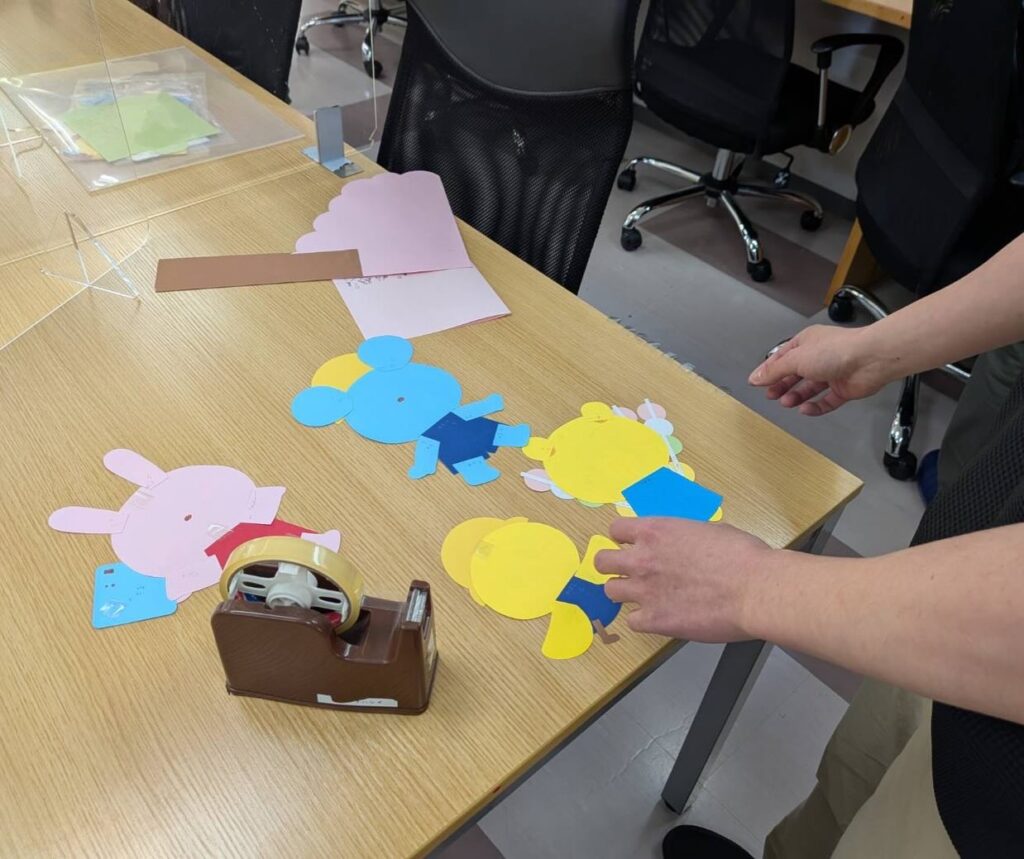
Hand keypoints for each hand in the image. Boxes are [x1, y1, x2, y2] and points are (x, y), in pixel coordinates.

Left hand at [595, 518, 770, 642]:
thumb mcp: (707, 530)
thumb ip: (682, 538)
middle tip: (630, 572)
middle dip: (613, 566)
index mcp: (655, 531)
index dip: (623, 539)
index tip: (632, 545)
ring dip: (625, 592)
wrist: (755, 589)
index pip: (616, 530)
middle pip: (602, 562)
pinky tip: (660, 617)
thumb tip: (681, 545)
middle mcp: (642, 559)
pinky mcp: (654, 620)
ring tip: (644, 596)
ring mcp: (644, 591)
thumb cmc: (741, 556)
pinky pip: (632, 621)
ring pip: (611, 592)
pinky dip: (644, 620)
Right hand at [748, 325, 894, 415]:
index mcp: (807, 343)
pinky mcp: (844, 388)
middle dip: (782, 385)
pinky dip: (816, 406)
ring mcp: (832, 373)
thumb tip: (755, 377)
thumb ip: (774, 371)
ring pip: (810, 388)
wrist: (870, 360)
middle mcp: (819, 356)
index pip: (782, 357)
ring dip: (797, 396)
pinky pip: (826, 400)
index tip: (757, 382)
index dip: (769, 370)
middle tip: (771, 395)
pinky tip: (806, 409)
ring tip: (787, 402)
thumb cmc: (837, 351)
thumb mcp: (796, 359)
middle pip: (795, 374)